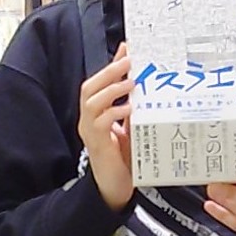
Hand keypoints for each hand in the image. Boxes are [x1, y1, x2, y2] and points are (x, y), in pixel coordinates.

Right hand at [74, 56, 134, 209]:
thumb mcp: (132, 126)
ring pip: (91, 102)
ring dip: (111, 89)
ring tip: (130, 82)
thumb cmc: (125, 157)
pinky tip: (128, 109)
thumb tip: (147, 85)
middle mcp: (88, 119)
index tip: (127, 47)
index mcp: (96, 112)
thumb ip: (135, 107)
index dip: (112, 64)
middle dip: (109, 71)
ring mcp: (89, 131)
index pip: (100, 81)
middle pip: (89, 87)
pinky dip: (113, 113)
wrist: (116, 187)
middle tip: (129, 61)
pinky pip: (100, 123)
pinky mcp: (95, 144)